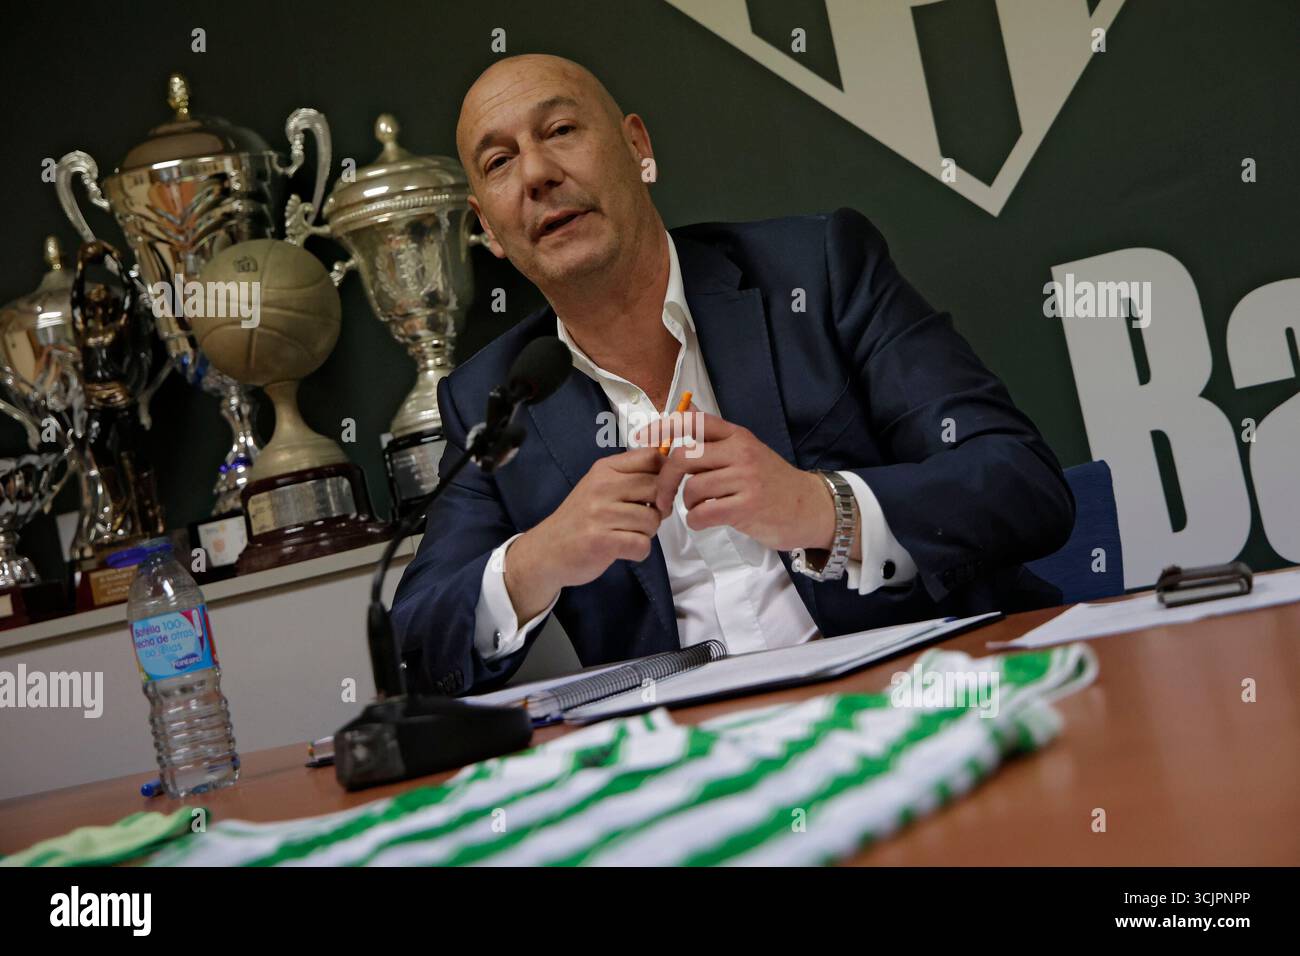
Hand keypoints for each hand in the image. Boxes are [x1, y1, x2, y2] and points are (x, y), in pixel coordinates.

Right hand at [505, 447, 664, 619]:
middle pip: (658, 488)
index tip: (657, 491)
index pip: (651, 457)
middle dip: (659, 508)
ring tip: (627, 534)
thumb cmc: (580, 519)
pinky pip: (642, 544)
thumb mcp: (599, 487)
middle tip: (642, 518)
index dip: (665, 475)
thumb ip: (631, 477)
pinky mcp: (601, 541)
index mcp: (604, 469)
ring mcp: (600, 514)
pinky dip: (639, 551)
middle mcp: (602, 486)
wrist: (546, 550)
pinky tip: (624, 549)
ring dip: (647, 532)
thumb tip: (671, 474)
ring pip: (653, 519)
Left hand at [633, 409, 834, 551]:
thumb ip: (717, 442)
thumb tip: (682, 422)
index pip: (694, 420)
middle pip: (683, 457)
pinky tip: (706, 520)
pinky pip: (703, 513)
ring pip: (692, 488)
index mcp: (737, 436)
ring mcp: (745, 478)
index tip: (642, 438)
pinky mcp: (747, 506)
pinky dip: (697, 520)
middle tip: (664, 499)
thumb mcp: (747, 452)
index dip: (663, 427)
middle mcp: (740, 452)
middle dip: (665, 481)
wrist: (809, 507)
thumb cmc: (772, 483)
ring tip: (701, 509)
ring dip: (688, 504)